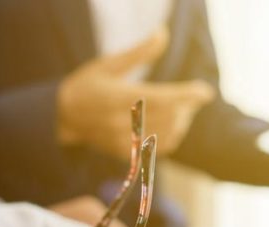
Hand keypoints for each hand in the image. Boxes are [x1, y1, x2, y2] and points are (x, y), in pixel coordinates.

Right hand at [57, 28, 215, 159]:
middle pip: (168, 118)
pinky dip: (172, 137)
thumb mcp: (107, 65)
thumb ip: (138, 53)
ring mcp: (123, 140)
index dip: (186, 96)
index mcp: (117, 97)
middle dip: (187, 107)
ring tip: (182, 109)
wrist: (62, 118)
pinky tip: (171, 124)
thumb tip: (162, 33)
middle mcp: (121, 122)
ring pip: (166, 136)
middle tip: (194, 96)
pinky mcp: (124, 152)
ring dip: (181, 123)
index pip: (160, 99)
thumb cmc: (86, 85)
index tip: (206, 92)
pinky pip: (157, 150)